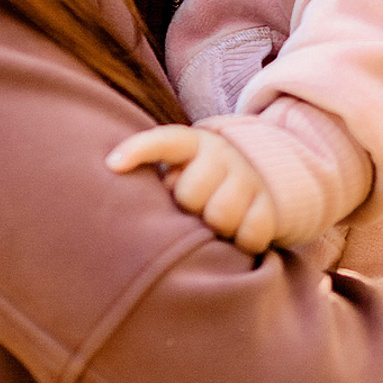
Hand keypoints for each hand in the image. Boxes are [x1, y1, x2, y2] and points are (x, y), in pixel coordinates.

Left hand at [107, 125, 277, 253]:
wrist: (263, 176)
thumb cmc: (204, 179)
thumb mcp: (181, 167)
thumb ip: (158, 177)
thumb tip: (122, 182)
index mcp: (193, 142)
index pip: (163, 141)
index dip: (137, 150)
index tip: (111, 164)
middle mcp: (222, 154)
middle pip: (191, 194)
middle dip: (190, 208)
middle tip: (196, 208)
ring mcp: (249, 177)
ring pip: (221, 216)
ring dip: (216, 228)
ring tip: (216, 221)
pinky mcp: (271, 204)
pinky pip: (250, 234)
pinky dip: (242, 241)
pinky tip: (239, 232)